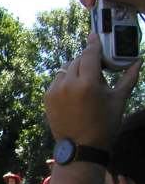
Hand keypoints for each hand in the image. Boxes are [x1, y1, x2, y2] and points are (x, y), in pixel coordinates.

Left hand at [44, 33, 139, 148]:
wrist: (81, 147)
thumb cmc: (104, 124)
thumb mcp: (119, 99)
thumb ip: (128, 77)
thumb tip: (139, 60)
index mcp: (87, 83)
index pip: (89, 54)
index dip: (93, 43)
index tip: (94, 35)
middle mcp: (68, 84)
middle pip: (77, 60)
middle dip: (87, 60)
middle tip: (97, 67)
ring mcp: (55, 91)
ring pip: (65, 69)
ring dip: (75, 69)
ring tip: (86, 81)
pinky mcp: (47, 98)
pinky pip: (57, 80)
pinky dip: (66, 80)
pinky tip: (75, 90)